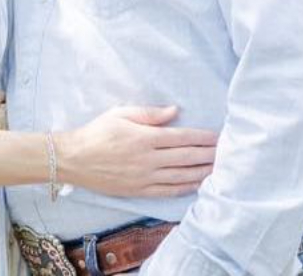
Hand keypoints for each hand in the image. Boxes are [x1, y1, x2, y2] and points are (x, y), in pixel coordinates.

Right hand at [53, 105, 217, 197]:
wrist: (75, 159)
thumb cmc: (97, 133)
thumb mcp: (120, 114)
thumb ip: (149, 113)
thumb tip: (175, 111)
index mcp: (144, 138)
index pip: (182, 137)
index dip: (202, 137)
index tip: (218, 136)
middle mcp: (148, 159)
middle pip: (186, 158)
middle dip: (209, 155)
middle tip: (227, 153)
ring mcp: (145, 178)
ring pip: (181, 176)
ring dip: (203, 172)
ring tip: (220, 169)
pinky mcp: (140, 191)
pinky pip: (169, 191)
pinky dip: (186, 188)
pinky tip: (199, 184)